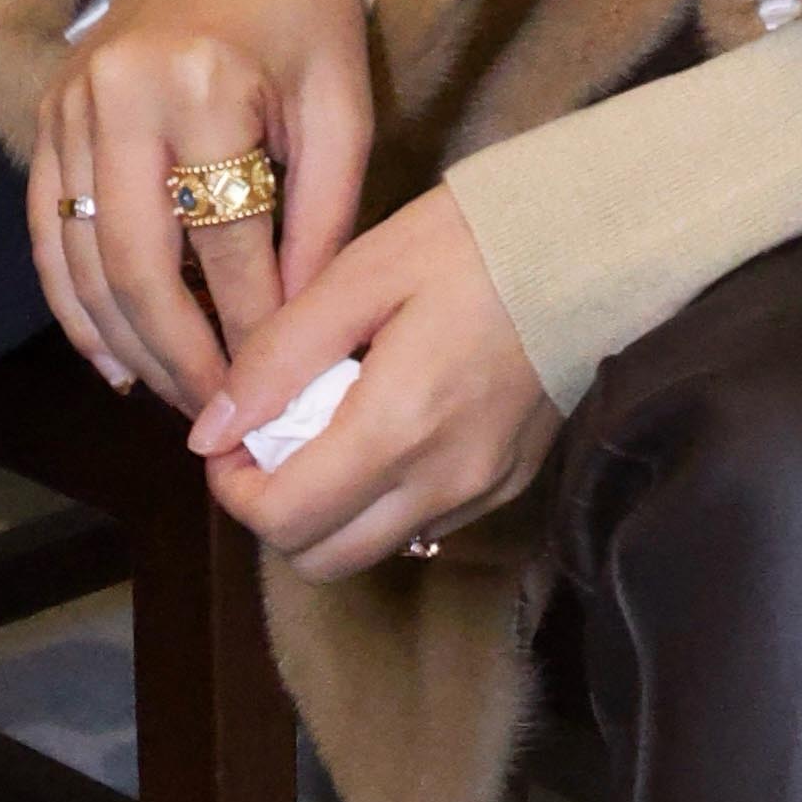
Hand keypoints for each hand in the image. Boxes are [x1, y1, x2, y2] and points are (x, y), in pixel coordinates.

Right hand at [28, 0, 374, 412]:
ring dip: (127, 345)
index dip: (258, 330)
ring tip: (179, 398)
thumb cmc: (303, 5)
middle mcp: (122, 95)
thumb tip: (299, 330)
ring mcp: (71, 104)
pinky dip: (74, 305)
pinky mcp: (47, 113)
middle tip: (222, 416)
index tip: (285, 390)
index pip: (228, 245)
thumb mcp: (342, 100)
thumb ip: (325, 217)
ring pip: (82, 261)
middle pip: (136, 267)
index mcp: (205, 84)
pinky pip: (47, 231)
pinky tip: (115, 359)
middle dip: (180, 358)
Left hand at [189, 189, 559, 579]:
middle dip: (274, 512)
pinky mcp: (509, 485)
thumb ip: (279, 357)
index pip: (285, 520)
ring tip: (324, 429)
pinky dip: (381, 500)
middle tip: (267, 439)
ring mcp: (481, 492)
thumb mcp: (361, 274)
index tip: (227, 437)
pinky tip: (383, 429)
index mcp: (397, 427)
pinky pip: (421, 527)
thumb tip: (209, 432)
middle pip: (321, 560)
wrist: (591, 241)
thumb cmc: (470, 241)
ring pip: (371, 551)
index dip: (234, 491)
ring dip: (327, 513)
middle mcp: (441, 481)